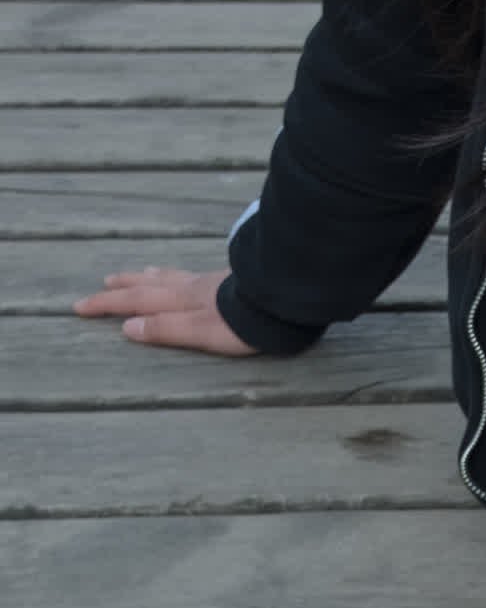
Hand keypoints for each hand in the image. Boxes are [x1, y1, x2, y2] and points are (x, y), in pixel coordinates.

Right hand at [71, 264, 261, 354]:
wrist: (282, 299)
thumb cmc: (242, 323)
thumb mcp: (199, 332)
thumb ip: (165, 329)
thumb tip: (127, 328)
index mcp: (179, 301)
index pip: (135, 302)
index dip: (107, 305)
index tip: (80, 307)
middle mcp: (190, 288)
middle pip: (149, 285)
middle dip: (122, 288)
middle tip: (102, 285)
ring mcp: (210, 283)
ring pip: (170, 277)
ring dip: (147, 277)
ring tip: (135, 275)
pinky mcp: (229, 282)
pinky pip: (189, 275)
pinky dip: (174, 275)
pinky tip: (184, 276)